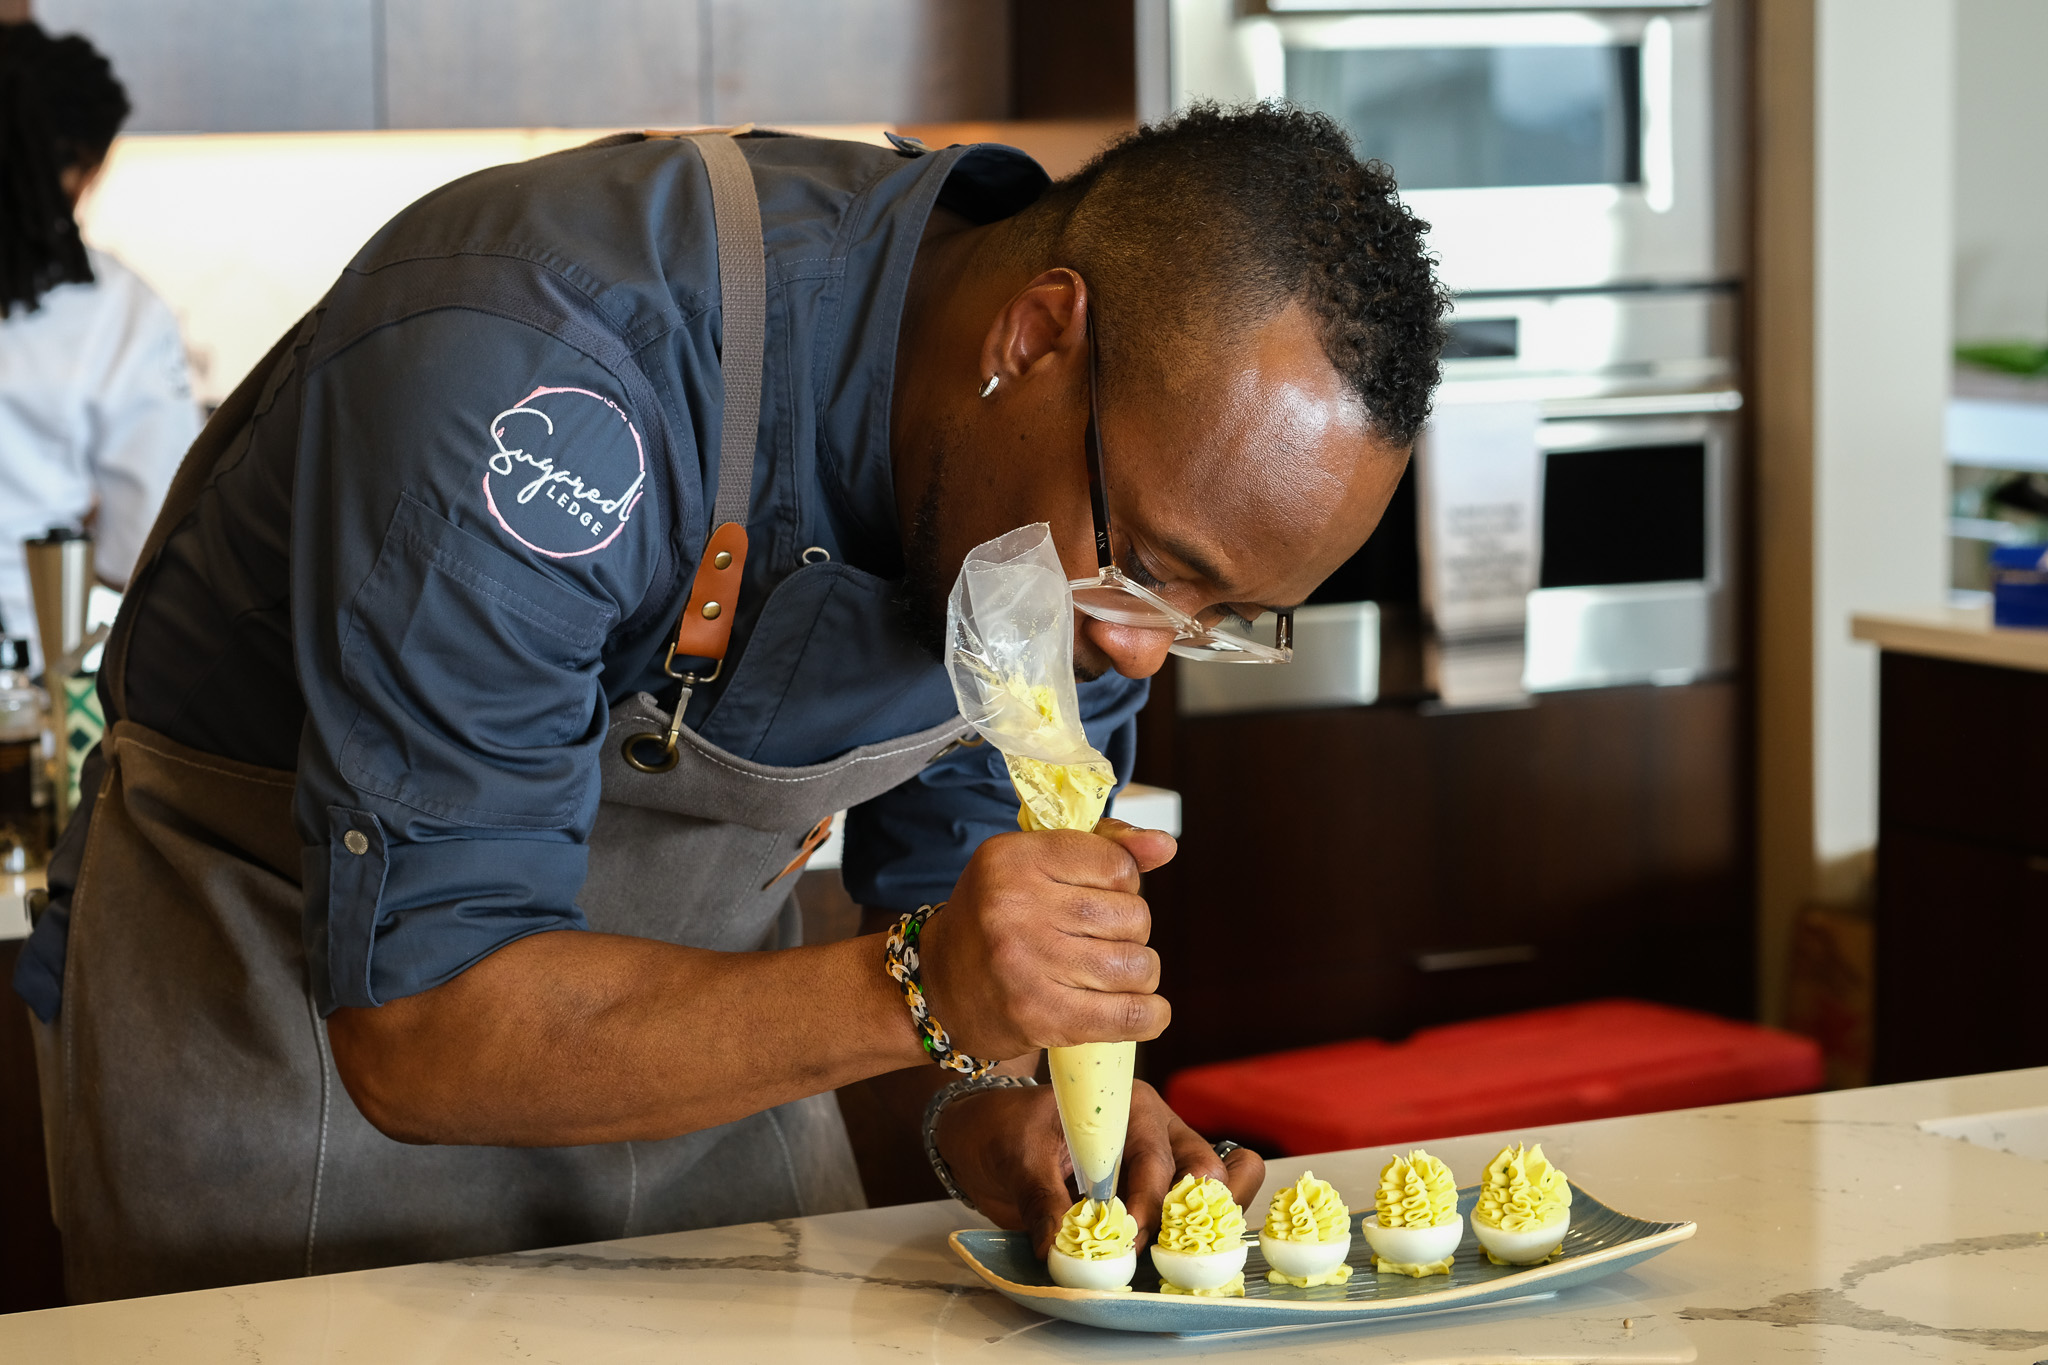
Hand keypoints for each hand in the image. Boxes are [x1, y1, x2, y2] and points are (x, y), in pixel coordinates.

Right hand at [917, 818, 1175, 1060]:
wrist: (938, 990)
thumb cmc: (997, 921)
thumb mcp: (1034, 868)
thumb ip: (1102, 848)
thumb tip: (1164, 845)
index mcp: (1013, 858)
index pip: (1117, 865)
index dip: (1123, 886)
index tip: (1100, 899)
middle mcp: (1014, 905)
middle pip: (1132, 916)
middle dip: (1131, 933)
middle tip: (1098, 943)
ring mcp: (1024, 962)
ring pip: (1137, 965)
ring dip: (1138, 975)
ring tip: (1110, 977)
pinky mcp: (1037, 1014)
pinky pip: (1127, 1014)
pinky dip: (1149, 1016)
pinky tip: (1145, 1012)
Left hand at [937, 1080, 1265, 1256]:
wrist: (988, 1136)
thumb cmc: (1005, 1130)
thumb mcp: (1016, 1158)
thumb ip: (1041, 1199)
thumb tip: (1059, 1248)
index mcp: (1127, 1107)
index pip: (1155, 1156)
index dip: (1149, 1200)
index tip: (1130, 1234)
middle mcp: (1157, 1130)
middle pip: (1205, 1168)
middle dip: (1191, 1212)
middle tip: (1158, 1250)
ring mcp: (1164, 1162)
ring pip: (1215, 1188)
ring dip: (1204, 1225)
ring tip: (1179, 1259)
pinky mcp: (1157, 1195)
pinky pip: (1194, 1211)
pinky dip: (1195, 1236)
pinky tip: (1180, 1262)